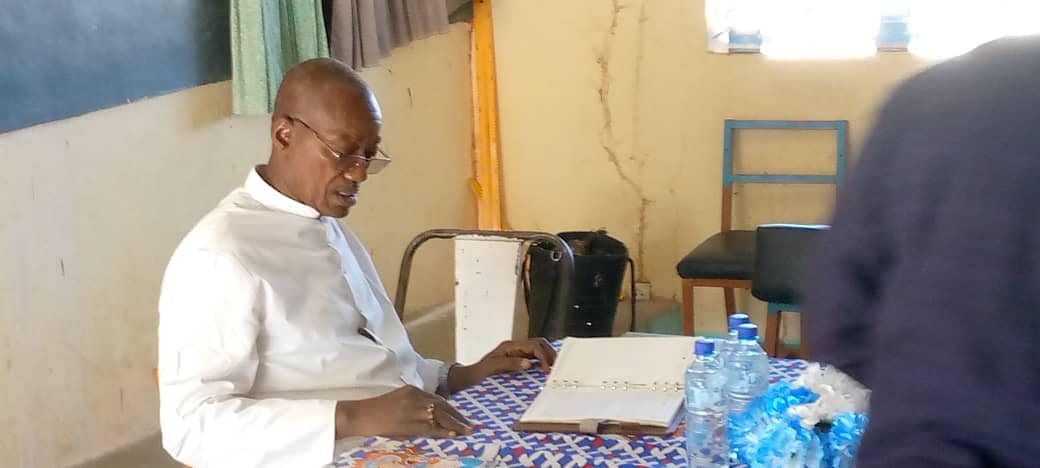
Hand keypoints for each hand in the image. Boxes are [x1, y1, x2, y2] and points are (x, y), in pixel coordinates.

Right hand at [335, 385, 471, 438]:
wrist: (360, 414)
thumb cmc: (376, 407)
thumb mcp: (398, 396)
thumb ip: (414, 400)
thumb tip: (429, 410)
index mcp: (413, 389)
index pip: (437, 399)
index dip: (451, 408)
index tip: (460, 414)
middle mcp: (416, 398)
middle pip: (443, 407)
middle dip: (457, 416)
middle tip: (469, 424)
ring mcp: (414, 411)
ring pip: (440, 417)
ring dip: (455, 424)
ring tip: (466, 430)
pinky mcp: (409, 424)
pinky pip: (431, 428)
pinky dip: (443, 431)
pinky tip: (453, 434)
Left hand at [447, 338, 556, 391]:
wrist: (469, 378)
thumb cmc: (478, 372)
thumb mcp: (492, 367)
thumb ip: (510, 364)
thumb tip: (529, 363)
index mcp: (510, 346)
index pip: (533, 346)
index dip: (543, 357)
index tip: (546, 370)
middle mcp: (515, 347)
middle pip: (539, 344)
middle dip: (549, 354)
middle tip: (556, 368)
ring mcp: (516, 353)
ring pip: (538, 350)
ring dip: (547, 357)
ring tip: (553, 370)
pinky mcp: (517, 360)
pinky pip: (533, 358)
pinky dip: (541, 363)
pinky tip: (545, 372)